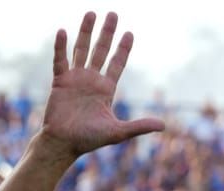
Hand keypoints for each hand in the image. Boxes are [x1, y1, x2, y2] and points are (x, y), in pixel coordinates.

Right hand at [41, 11, 163, 158]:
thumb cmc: (89, 140)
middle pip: (101, 51)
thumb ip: (139, 126)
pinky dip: (61, 47)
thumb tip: (163, 126)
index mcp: (105, 89)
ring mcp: (75, 79)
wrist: (63, 144)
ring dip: (85, 32)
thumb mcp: (117, 132)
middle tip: (113, 14)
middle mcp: (91, 80)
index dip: (123, 49)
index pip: (117, 63)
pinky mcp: (60, 81)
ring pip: (81, 50)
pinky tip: (63, 32)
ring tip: (91, 13)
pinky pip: (60, 60)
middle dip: (107, 33)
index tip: (129, 33)